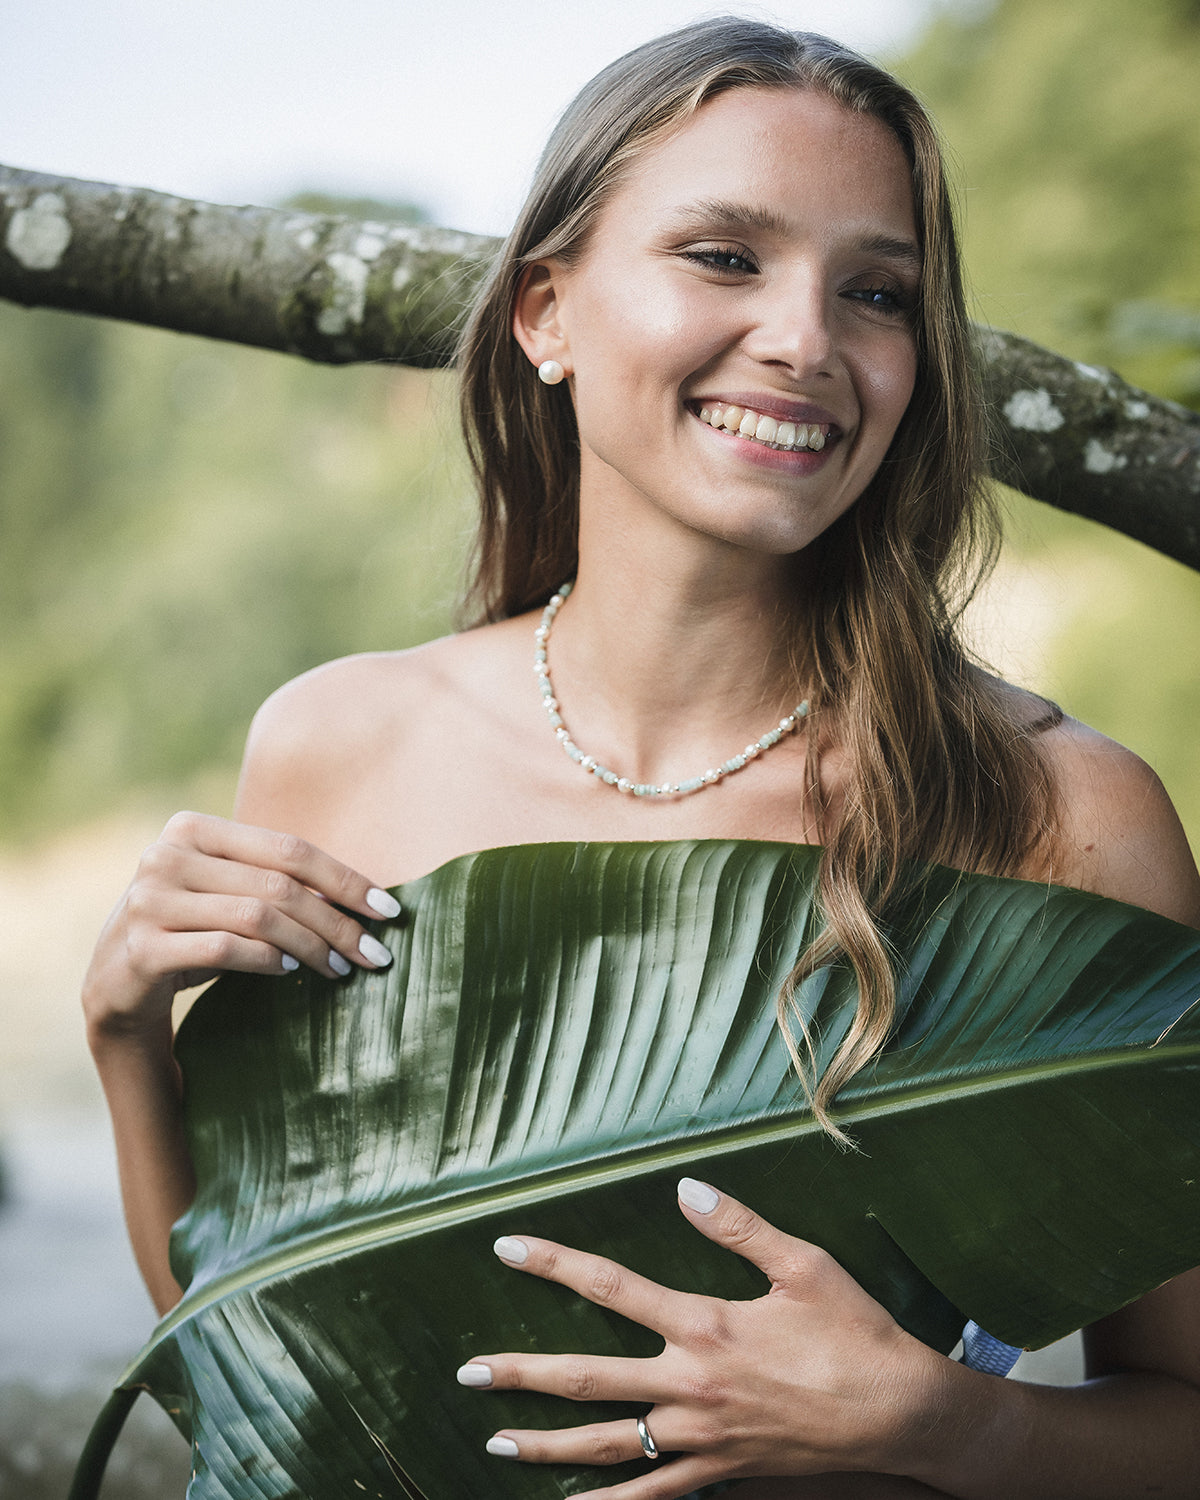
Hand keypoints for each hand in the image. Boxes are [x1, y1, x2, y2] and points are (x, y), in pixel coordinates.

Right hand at [82, 810, 398, 1038]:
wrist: (118, 985)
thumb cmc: (193, 931)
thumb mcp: (230, 895)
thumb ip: (277, 882)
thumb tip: (367, 897)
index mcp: (193, 828)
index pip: (290, 849)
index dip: (345, 879)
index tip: (389, 910)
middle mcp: (167, 854)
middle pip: (279, 885)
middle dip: (338, 922)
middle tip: (377, 954)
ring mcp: (149, 899)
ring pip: (258, 917)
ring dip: (311, 946)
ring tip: (341, 967)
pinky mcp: (142, 947)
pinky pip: (225, 949)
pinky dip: (267, 961)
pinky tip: (291, 971)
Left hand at [456, 1181, 947, 1499]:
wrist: (899, 1416)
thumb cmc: (853, 1333)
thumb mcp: (803, 1264)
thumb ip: (739, 1227)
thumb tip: (684, 1188)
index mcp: (704, 1325)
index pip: (611, 1287)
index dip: (554, 1264)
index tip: (507, 1248)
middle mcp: (690, 1385)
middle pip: (587, 1379)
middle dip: (521, 1374)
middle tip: (467, 1371)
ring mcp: (702, 1438)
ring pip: (607, 1445)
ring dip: (545, 1446)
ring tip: (494, 1444)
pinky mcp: (721, 1473)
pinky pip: (655, 1497)